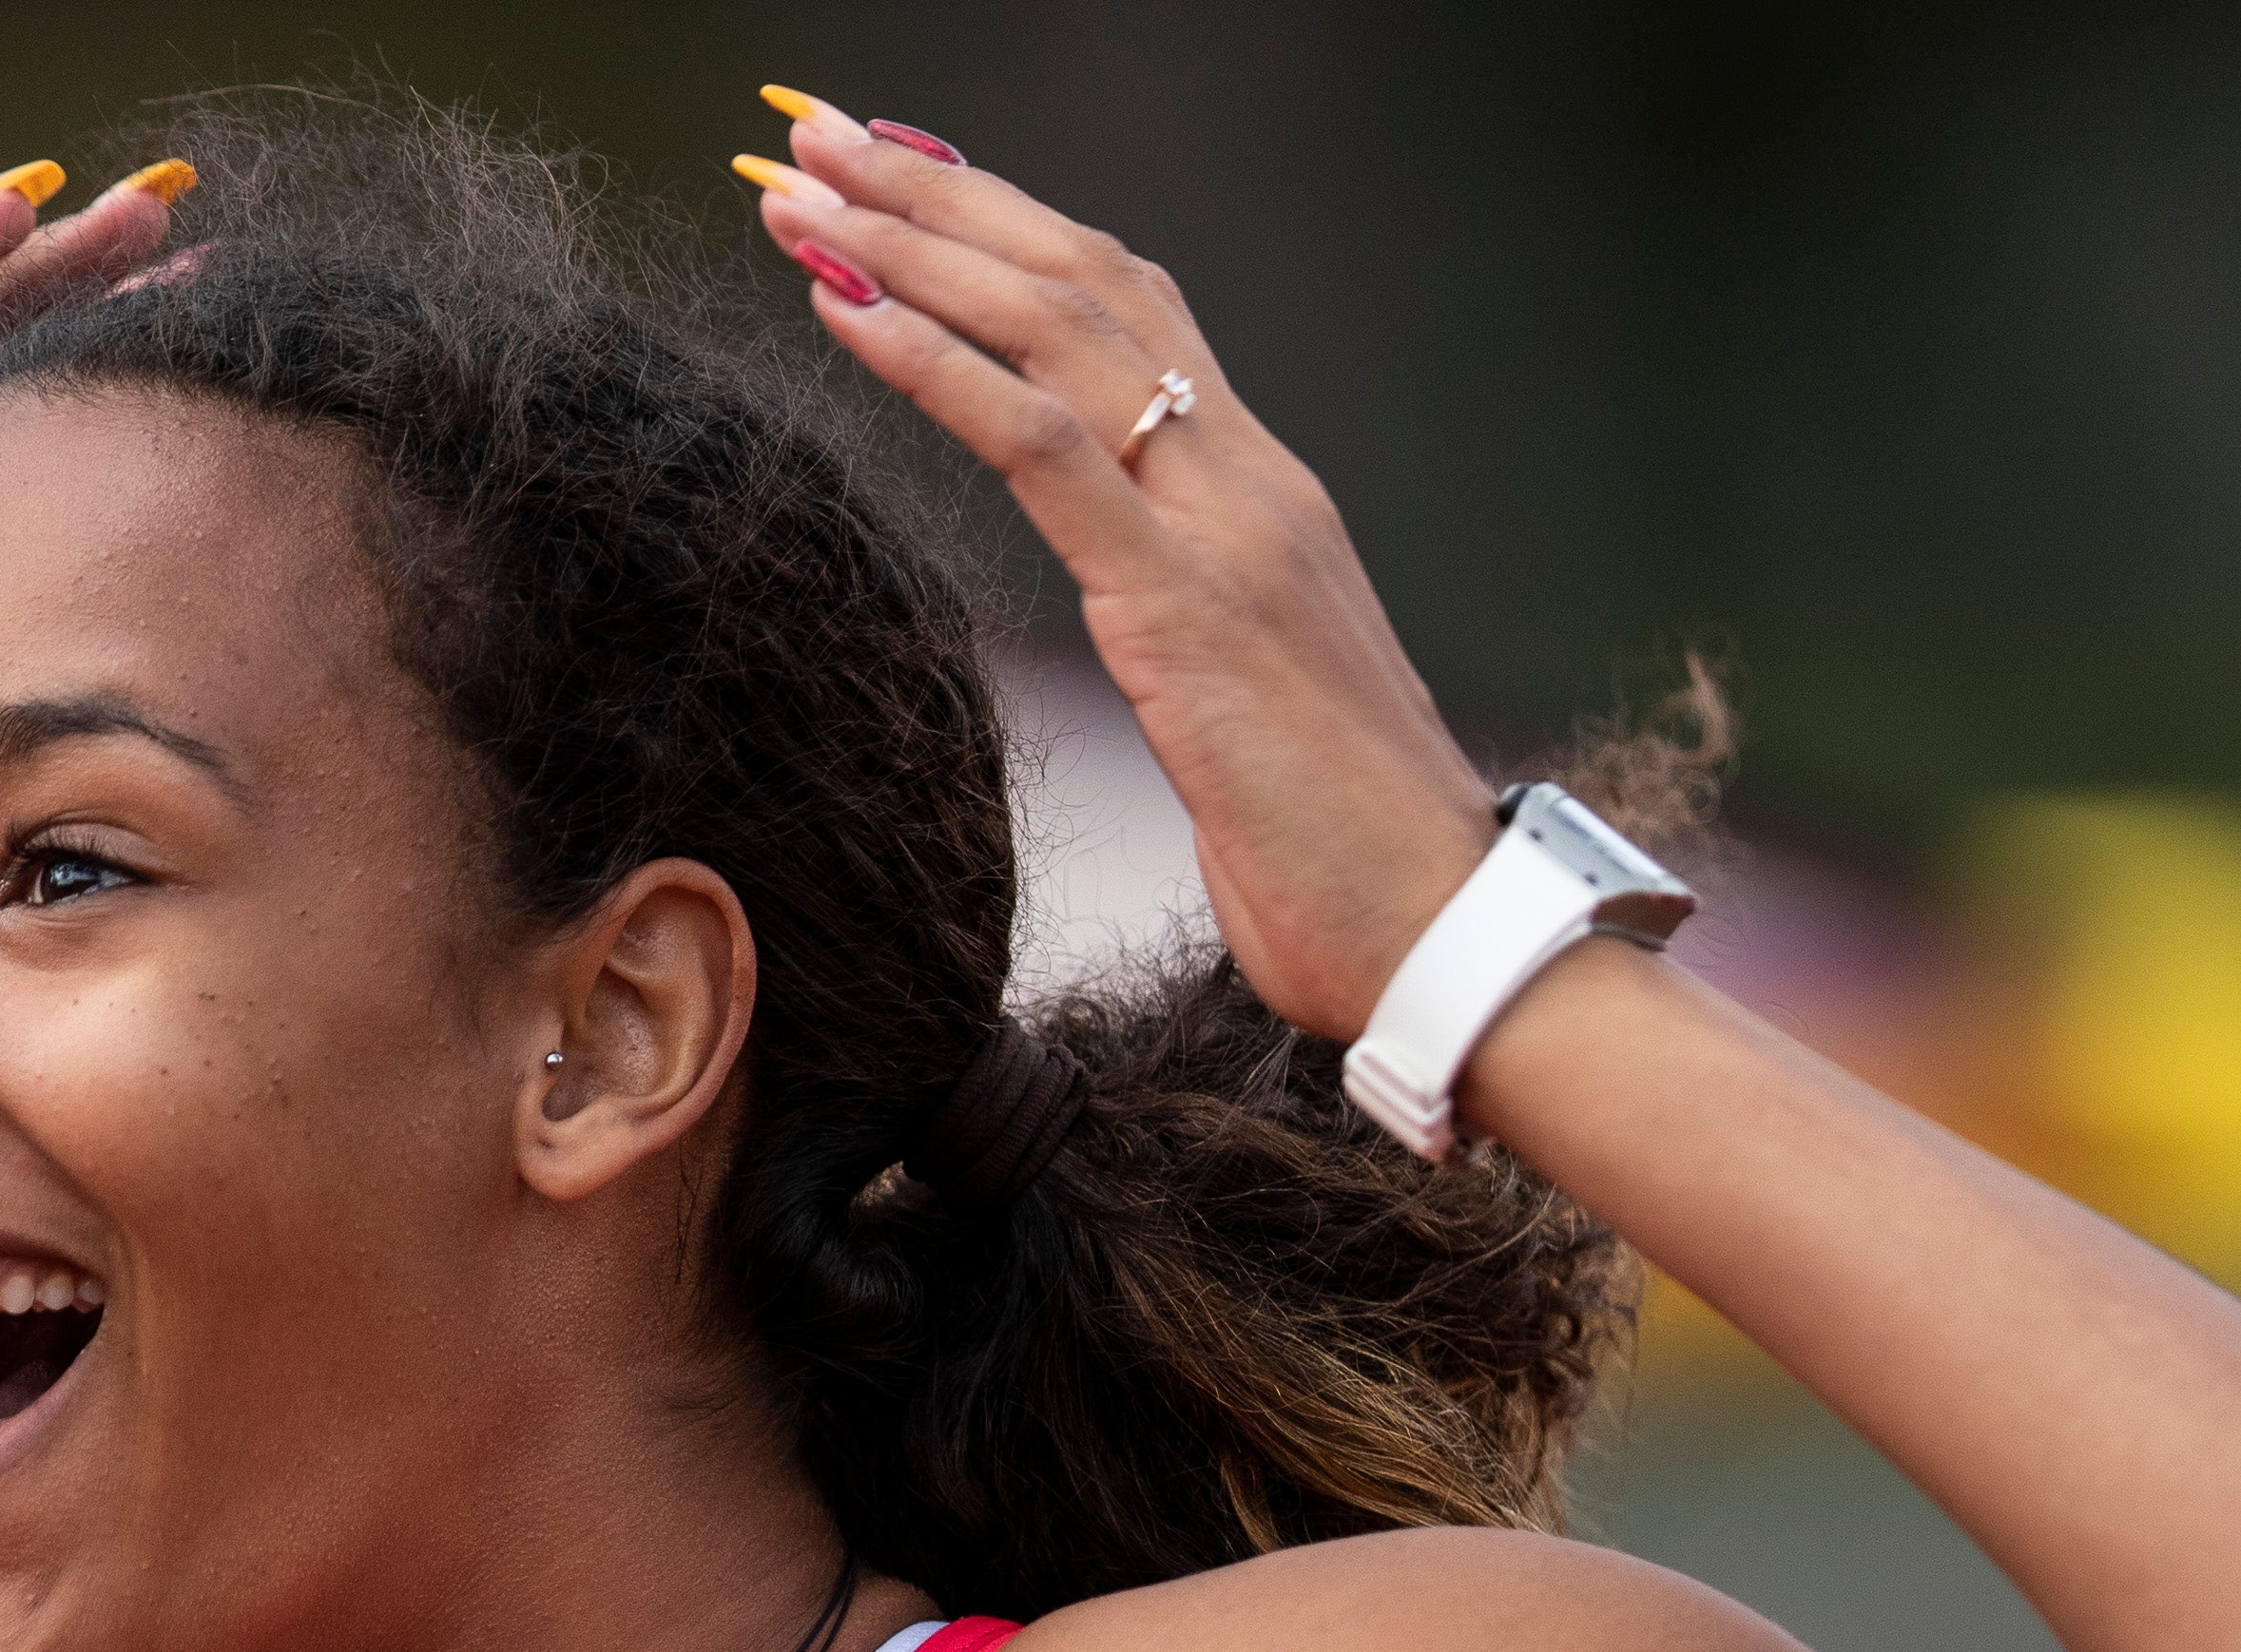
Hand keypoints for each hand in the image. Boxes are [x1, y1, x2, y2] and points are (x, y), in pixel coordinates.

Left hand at [741, 106, 1495, 1040]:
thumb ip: (1195, 633)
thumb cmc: (1341, 851)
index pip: (1136, 313)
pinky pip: (1043, 444)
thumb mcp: (1250, 707)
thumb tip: (1145, 627)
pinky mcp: (1185, 602)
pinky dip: (936, 362)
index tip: (907, 181)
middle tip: (822, 136)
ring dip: (915, 247)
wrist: (1439, 927)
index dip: (1017, 233)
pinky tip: (849, 310)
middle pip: (1086, 281)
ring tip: (801, 191)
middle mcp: (1250, 479)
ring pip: (1058, 328)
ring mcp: (1224, 528)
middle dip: (944, 200)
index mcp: (1264, 497)